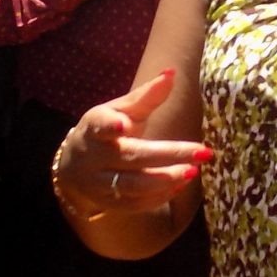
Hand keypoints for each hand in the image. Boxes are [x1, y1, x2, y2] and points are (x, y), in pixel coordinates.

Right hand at [53, 67, 208, 220]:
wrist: (75, 167)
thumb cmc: (107, 131)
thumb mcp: (121, 110)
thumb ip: (146, 96)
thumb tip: (172, 72)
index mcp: (94, 126)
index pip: (99, 125)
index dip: (110, 125)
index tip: (123, 124)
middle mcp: (93, 156)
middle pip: (131, 156)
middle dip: (168, 154)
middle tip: (202, 152)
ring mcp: (98, 182)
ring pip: (132, 184)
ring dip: (165, 179)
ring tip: (192, 172)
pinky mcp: (107, 203)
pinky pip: (134, 204)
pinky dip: (158, 197)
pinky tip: (179, 186)